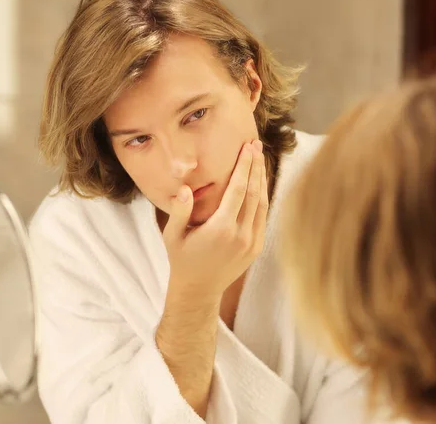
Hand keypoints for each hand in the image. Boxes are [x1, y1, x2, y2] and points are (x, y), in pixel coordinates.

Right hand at [162, 139, 268, 300]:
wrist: (198, 290)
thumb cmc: (181, 259)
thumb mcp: (172, 235)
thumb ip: (179, 211)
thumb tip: (185, 188)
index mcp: (221, 229)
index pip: (239, 189)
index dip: (245, 166)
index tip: (247, 147)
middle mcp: (241, 235)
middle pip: (255, 192)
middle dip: (256, 166)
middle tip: (256, 145)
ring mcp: (252, 242)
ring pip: (263, 204)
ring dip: (262, 180)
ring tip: (260, 159)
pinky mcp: (256, 248)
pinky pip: (263, 217)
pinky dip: (263, 197)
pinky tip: (259, 184)